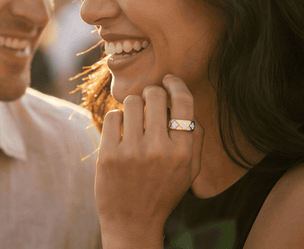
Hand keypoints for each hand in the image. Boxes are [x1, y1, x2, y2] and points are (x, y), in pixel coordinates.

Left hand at [96, 74, 203, 248]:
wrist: (132, 223)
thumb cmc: (162, 193)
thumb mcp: (189, 172)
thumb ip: (195, 139)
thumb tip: (186, 104)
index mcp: (183, 153)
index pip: (184, 103)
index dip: (176, 84)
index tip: (169, 79)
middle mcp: (159, 151)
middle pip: (155, 95)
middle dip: (151, 93)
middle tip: (148, 102)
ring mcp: (132, 152)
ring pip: (131, 102)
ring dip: (133, 105)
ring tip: (134, 119)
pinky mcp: (108, 155)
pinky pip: (113, 116)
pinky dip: (117, 119)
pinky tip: (120, 131)